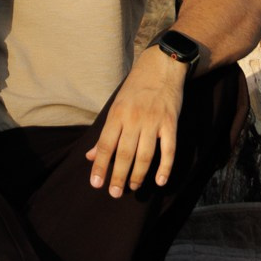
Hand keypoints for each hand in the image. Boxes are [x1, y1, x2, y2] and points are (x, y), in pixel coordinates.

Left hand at [85, 48, 186, 195]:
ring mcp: (153, 121)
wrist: (161, 66)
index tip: (96, 184)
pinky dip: (165, 168)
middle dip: (118, 177)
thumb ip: (105, 133)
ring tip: (132, 187)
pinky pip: (169, 150)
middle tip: (114, 193)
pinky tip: (159, 181)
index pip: (105, 145)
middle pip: (124, 154)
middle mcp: (134, 118)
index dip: (100, 166)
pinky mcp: (170, 123)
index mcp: (117, 114)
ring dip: (138, 175)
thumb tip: (90, 156)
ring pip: (145, 156)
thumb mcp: (116, 106)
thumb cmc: (135, 89)